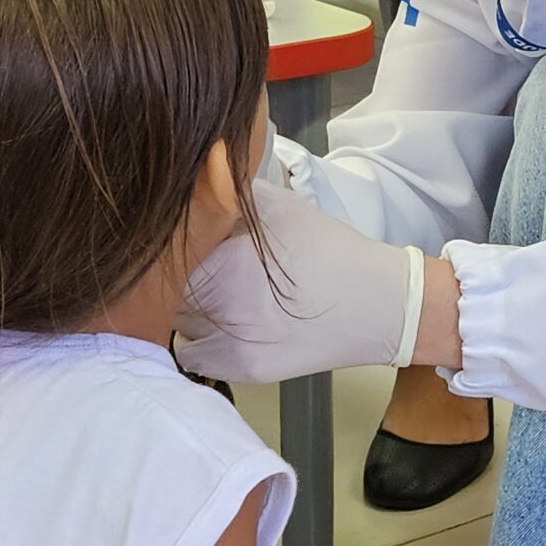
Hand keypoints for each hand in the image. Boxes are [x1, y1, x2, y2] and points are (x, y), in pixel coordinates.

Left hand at [176, 178, 423, 382]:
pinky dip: (198, 337)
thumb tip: (191, 176)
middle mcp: (225, 310)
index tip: (186, 236)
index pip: (167, 254)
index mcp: (229, 264)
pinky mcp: (242, 370)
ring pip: (176, 321)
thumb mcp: (280, 206)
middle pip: (168, 290)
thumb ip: (230, 189)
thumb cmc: (331, 252)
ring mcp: (231, 345)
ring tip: (218, 289)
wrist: (378, 306)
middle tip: (204, 260)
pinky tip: (223, 320)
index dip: (173, 243)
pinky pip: (193, 354)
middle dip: (179, 272)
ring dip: (186, 304)